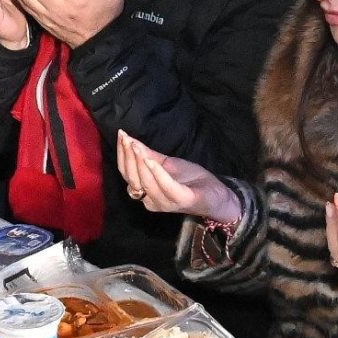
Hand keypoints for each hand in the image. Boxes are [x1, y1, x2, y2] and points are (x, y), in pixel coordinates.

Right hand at [113, 130, 235, 222]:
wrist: (216, 193)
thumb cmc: (190, 179)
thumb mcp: (166, 163)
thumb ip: (148, 155)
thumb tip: (129, 139)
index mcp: (145, 192)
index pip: (126, 174)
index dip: (122, 155)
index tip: (121, 135)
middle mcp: (151, 200)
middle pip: (133, 179)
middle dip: (128, 157)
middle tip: (126, 138)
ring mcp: (166, 202)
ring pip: (146, 183)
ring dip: (139, 163)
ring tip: (136, 146)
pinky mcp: (182, 200)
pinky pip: (166, 187)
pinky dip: (157, 173)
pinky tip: (151, 160)